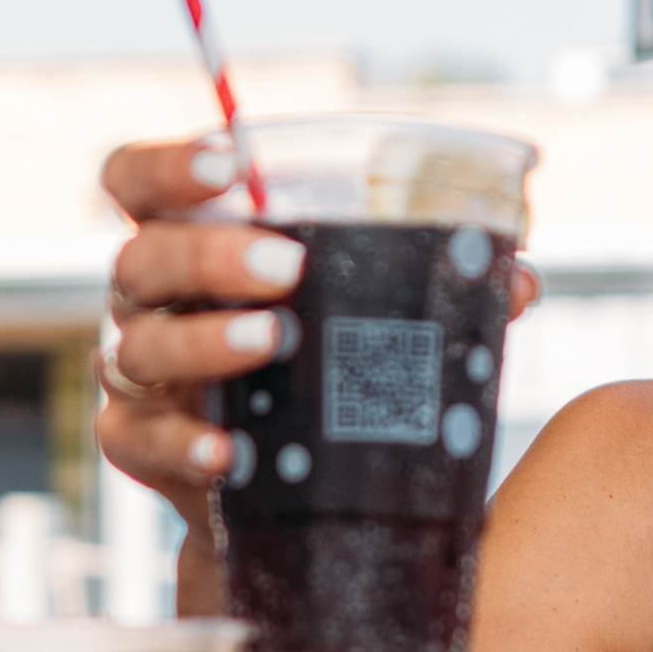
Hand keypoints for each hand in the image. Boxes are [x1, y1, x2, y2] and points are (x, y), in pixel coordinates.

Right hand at [91, 136, 547, 509]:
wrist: (286, 488)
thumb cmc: (320, 365)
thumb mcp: (363, 312)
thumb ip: (428, 284)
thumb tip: (516, 279)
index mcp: (188, 243)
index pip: (136, 183)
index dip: (169, 166)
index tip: (228, 163)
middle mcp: (149, 303)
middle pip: (143, 261)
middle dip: (210, 255)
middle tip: (288, 265)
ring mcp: (138, 378)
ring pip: (138, 350)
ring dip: (204, 342)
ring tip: (274, 341)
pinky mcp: (140, 449)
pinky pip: (136, 443)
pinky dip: (181, 444)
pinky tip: (229, 452)